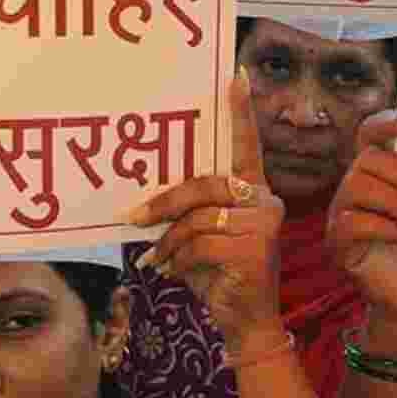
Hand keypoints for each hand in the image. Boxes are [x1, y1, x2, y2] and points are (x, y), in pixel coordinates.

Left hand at [121, 71, 286, 347]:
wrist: (246, 322)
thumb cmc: (220, 275)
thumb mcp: (201, 236)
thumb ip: (189, 211)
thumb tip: (142, 203)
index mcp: (253, 189)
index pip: (247, 145)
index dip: (242, 111)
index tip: (236, 75)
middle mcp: (265, 199)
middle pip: (204, 185)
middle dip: (163, 204)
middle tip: (131, 219)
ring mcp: (263, 223)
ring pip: (198, 218)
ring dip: (169, 242)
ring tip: (156, 259)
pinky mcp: (253, 248)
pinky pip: (199, 244)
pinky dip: (178, 260)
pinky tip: (173, 272)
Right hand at [327, 111, 396, 325]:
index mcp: (377, 171)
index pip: (368, 134)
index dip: (385, 123)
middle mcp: (354, 186)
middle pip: (365, 158)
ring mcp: (342, 214)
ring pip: (356, 185)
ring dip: (396, 201)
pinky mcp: (338, 243)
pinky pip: (352, 221)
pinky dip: (383, 225)